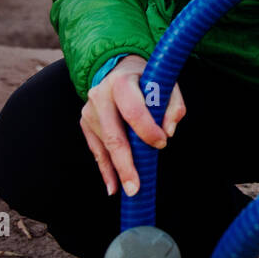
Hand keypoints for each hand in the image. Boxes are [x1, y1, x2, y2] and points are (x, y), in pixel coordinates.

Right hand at [79, 54, 185, 196]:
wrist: (119, 68)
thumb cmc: (148, 78)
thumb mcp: (166, 83)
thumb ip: (173, 105)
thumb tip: (168, 131)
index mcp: (121, 82)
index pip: (134, 111)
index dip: (148, 131)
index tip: (162, 144)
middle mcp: (100, 95)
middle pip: (114, 136)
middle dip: (126, 164)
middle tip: (136, 187)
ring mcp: (89, 110)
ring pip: (104, 146)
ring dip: (117, 170)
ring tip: (129, 189)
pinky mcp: (85, 121)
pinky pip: (96, 149)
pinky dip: (105, 168)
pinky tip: (112, 186)